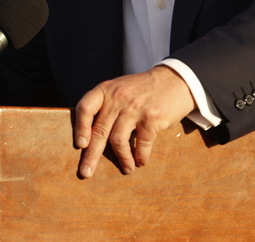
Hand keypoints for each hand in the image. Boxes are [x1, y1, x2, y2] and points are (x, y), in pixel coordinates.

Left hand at [73, 65, 195, 177]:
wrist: (175, 80)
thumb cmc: (144, 89)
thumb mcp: (120, 88)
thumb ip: (106, 105)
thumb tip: (90, 136)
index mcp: (106, 90)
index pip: (86, 107)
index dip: (80, 127)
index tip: (80, 145)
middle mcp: (118, 98)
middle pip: (100, 131)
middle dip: (91, 156)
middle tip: (86, 173)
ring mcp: (134, 108)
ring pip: (118, 140)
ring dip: (122, 159)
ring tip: (126, 168)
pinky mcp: (151, 118)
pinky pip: (141, 144)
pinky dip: (140, 156)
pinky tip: (141, 161)